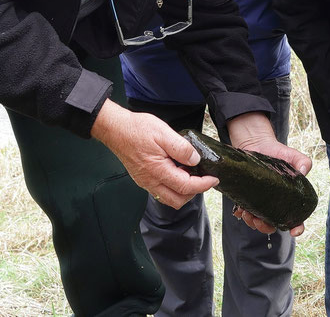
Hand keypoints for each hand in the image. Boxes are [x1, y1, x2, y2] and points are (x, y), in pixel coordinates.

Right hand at [91, 100, 217, 208]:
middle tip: (204, 178)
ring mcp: (145, 182)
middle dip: (194, 192)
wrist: (115, 130)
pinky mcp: (142, 179)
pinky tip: (177, 171)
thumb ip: (181, 148)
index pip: (186, 186)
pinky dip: (173, 187)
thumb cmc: (137, 129)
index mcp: (158, 171)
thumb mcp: (163, 133)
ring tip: (191, 173)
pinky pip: (161, 191)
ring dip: (183, 191)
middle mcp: (151, 181)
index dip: (203, 185)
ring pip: (169, 198)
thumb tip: (195, 160)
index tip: (213, 179)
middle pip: (178, 200)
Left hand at [227, 111, 312, 236]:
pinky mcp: (246, 197)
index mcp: (289, 199)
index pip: (296, 218)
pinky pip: (243, 211)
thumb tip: (303, 172)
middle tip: (260, 221)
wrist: (256, 144)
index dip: (296, 227)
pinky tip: (240, 210)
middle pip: (272, 225)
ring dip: (252, 222)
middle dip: (266, 227)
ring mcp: (260, 202)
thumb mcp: (293, 156)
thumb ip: (303, 162)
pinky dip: (241, 213)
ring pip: (257, 221)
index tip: (295, 230)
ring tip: (248, 214)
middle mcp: (275, 204)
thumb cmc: (277, 152)